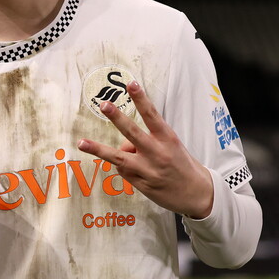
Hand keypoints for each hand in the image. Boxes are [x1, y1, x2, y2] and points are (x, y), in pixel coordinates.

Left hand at [77, 80, 213, 218]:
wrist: (197, 194)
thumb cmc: (182, 165)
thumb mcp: (172, 147)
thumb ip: (150, 141)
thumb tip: (125, 146)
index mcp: (168, 139)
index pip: (152, 115)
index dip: (141, 99)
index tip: (131, 84)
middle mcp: (157, 153)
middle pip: (132, 133)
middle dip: (117, 118)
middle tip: (104, 105)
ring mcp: (148, 170)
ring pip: (118, 157)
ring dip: (98, 149)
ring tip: (81, 142)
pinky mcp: (141, 184)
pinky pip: (123, 170)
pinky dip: (122, 165)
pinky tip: (135, 168)